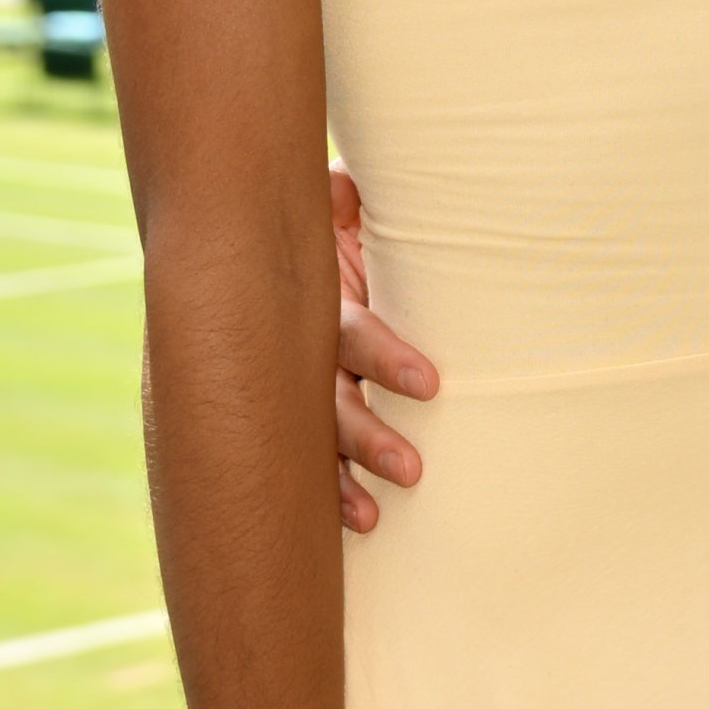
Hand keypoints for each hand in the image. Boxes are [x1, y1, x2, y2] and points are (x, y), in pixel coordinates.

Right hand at [331, 165, 435, 534]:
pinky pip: (313, 460)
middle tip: (411, 469)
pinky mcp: (305, 415)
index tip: (430, 385)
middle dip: (367, 435)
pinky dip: (332, 492)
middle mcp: (305, 348)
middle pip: (331, 397)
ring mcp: (301, 386)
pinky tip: (357, 523)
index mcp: (322, 301)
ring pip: (319, 436)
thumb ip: (343, 200)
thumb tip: (345, 186)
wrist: (278, 244)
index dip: (386, 357)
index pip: (352, 333)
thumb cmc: (340, 223)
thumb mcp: (341, 206)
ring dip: (346, 475)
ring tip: (374, 515)